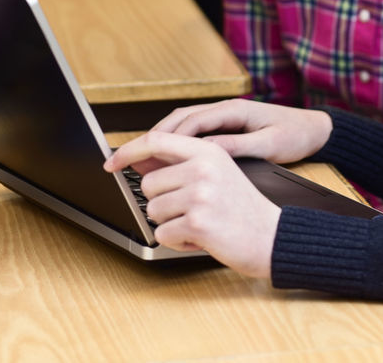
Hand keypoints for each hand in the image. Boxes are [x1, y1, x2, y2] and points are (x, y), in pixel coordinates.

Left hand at [104, 131, 279, 276]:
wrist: (271, 236)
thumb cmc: (240, 207)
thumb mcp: (214, 174)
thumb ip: (176, 164)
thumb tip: (136, 158)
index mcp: (207, 151)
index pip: (155, 140)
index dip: (127, 151)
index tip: (111, 163)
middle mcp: (204, 168)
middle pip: (148, 184)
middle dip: (162, 202)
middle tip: (191, 209)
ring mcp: (201, 195)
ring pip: (153, 210)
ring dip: (170, 223)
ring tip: (199, 222)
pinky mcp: (198, 223)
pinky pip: (163, 234)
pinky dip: (178, 241)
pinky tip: (202, 237)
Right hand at [151, 98, 332, 163]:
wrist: (316, 129)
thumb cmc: (296, 135)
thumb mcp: (269, 145)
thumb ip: (237, 146)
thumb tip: (204, 151)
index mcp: (232, 110)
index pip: (187, 123)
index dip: (160, 140)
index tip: (139, 154)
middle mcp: (224, 109)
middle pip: (176, 120)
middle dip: (149, 139)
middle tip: (125, 158)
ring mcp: (224, 116)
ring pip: (181, 125)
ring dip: (159, 141)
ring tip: (138, 161)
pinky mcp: (226, 126)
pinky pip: (192, 133)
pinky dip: (174, 145)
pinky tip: (166, 162)